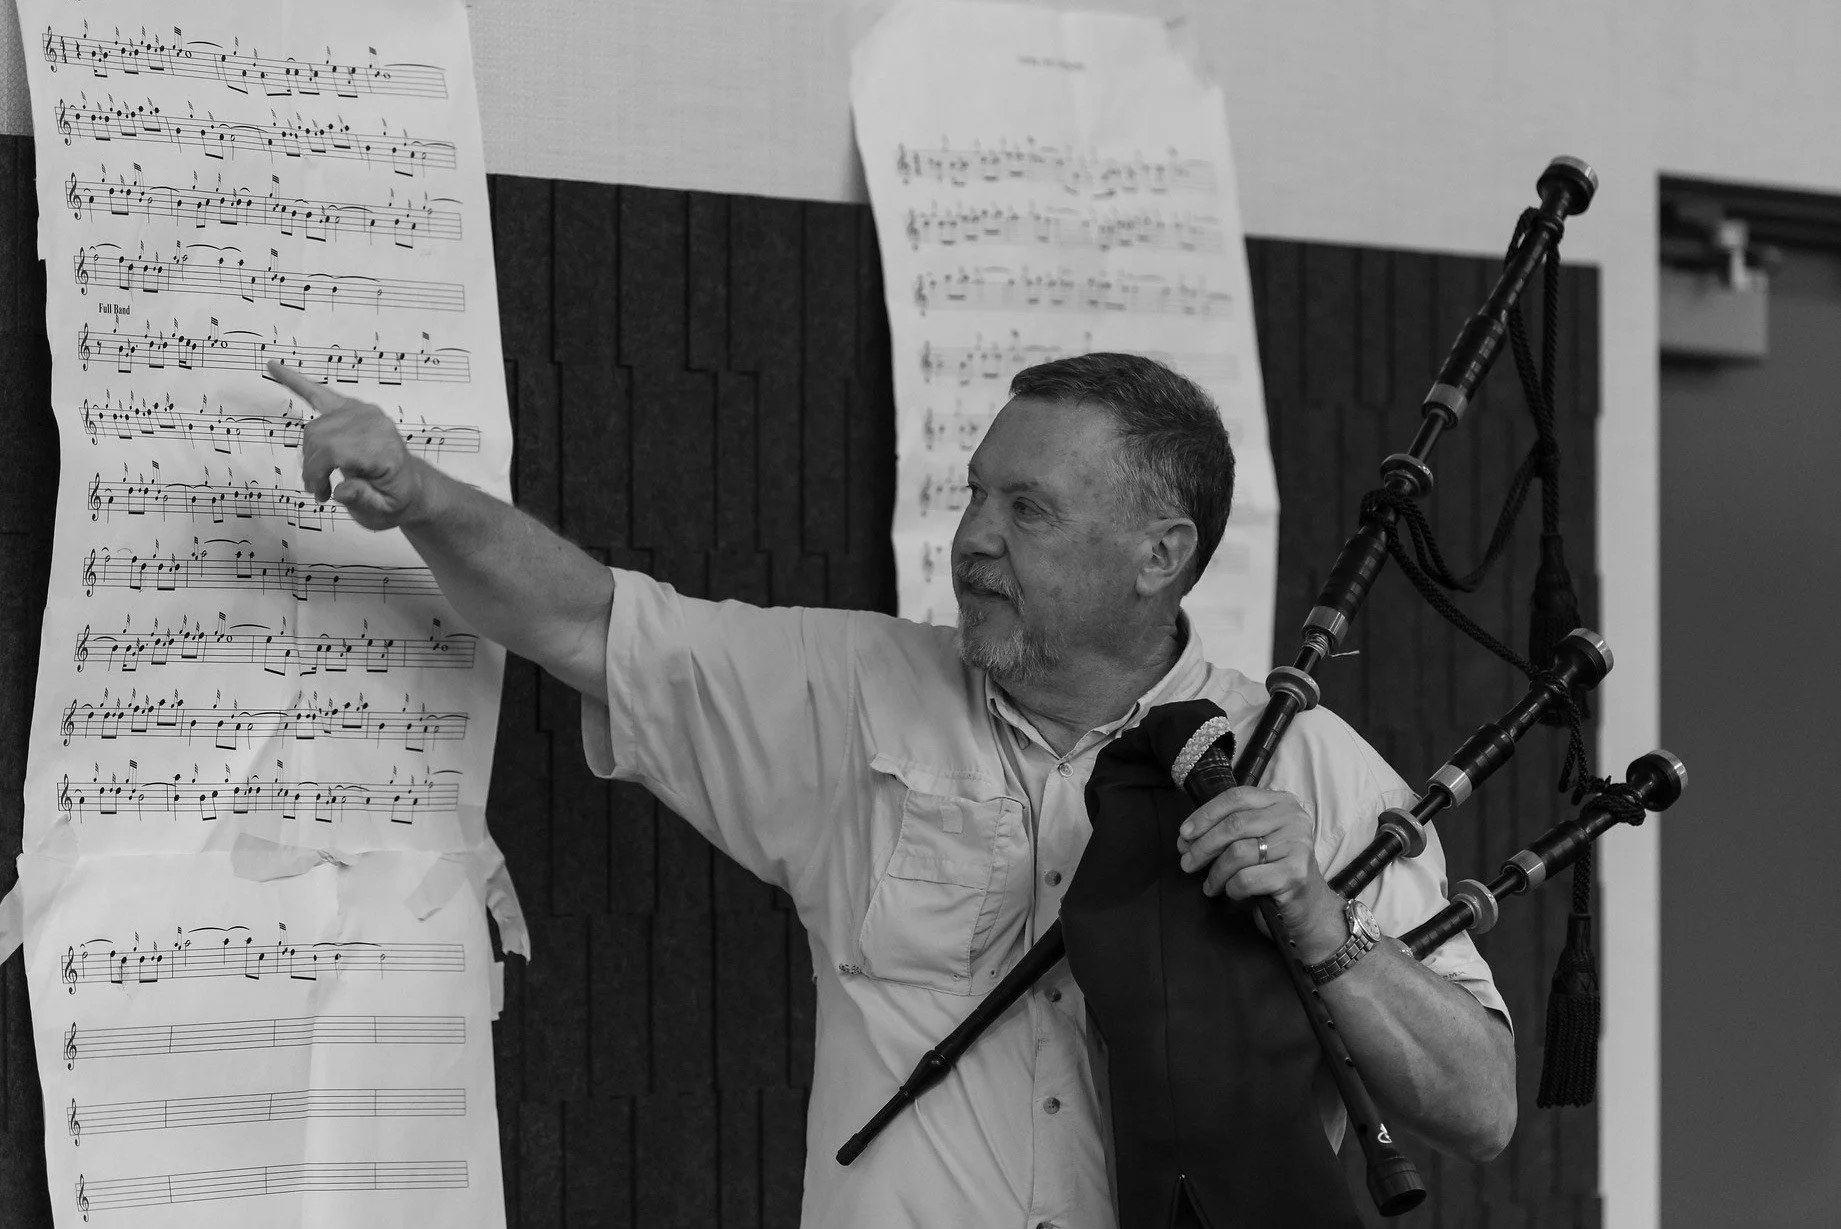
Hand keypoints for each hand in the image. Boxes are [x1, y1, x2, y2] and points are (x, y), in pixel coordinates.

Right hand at [268, 361, 431, 530]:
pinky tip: (272, 367)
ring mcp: (362, 411)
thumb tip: (342, 490)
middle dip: (311, 466)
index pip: (332, 451)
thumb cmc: (394, 498)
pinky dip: (295, 381)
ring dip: (309, 454)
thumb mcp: (384, 511)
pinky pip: (319, 392)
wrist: (409, 484)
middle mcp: (373, 423)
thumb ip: (363, 500)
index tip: (320, 494)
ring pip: (314, 428)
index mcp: (383, 448)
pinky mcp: (351, 407)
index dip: (317, 474)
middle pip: (319, 438)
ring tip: (321, 479)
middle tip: (318, 490)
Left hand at [1176, 785, 1346, 961]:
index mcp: (1282, 802)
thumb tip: (1186, 836)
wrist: (1308, 907)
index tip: (1184, 833)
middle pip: (1235, 824)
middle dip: (1203, 845)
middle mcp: (1294, 818)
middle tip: (1187, 862)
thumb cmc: (1274, 869)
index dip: (1206, 814)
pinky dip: (1231, 888)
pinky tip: (1231, 892)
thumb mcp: (1256, 839)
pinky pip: (1246, 878)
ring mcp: (1297, 845)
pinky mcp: (1295, 874)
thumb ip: (1229, 828)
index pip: (1237, 797)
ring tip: (1209, 885)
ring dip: (1215, 872)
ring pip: (1237, 852)